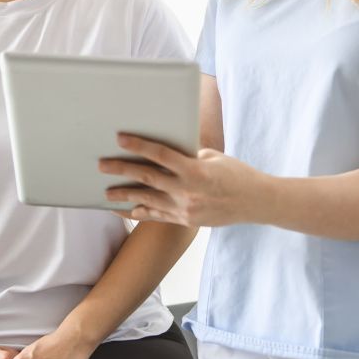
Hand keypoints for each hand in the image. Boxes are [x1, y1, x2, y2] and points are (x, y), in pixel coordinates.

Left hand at [99, 133, 266, 226]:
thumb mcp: (214, 157)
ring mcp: (185, 209)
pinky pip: (156, 216)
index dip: (139, 145)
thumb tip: (163, 153)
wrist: (256, 203)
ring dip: (125, 194)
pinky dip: (138, 212)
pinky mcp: (185, 220)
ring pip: (148, 199)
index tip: (120, 138)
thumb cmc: (236, 174)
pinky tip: (124, 209)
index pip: (161, 155)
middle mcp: (188, 191)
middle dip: (122, 170)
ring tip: (105, 191)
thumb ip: (188, 155)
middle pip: (148, 177)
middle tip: (102, 164)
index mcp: (196, 170)